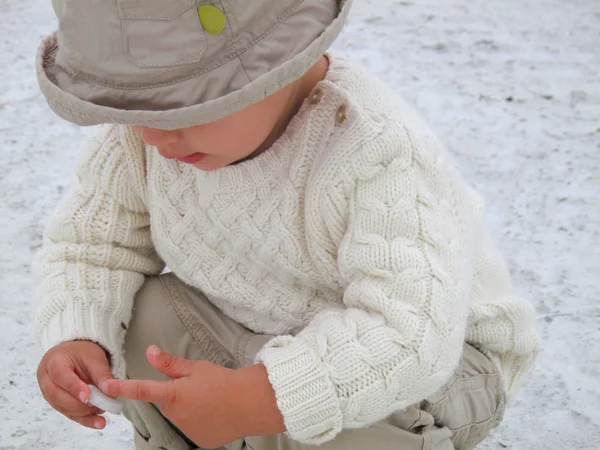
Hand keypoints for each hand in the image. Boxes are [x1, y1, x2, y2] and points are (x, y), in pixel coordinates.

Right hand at [37, 340, 114, 429]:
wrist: (74, 354)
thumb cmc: (82, 353)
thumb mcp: (95, 358)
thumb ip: (102, 374)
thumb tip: (110, 392)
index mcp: (53, 361)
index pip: (60, 376)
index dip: (73, 387)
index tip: (87, 397)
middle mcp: (46, 378)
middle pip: (57, 395)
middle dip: (79, 404)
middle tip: (100, 405)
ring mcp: (48, 392)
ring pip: (62, 407)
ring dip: (83, 412)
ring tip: (102, 410)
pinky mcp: (56, 403)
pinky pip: (68, 414)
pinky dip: (84, 419)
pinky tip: (98, 422)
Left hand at [101, 346, 284, 448]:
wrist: (251, 403)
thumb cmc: (225, 382)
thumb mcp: (196, 367)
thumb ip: (170, 363)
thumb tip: (149, 352)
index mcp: (172, 395)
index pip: (142, 390)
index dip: (123, 388)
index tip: (106, 387)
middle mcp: (176, 416)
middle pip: (167, 402)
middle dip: (177, 394)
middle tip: (199, 386)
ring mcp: (188, 431)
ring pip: (180, 415)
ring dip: (189, 408)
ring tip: (211, 399)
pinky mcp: (200, 441)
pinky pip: (194, 428)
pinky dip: (201, 420)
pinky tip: (216, 412)